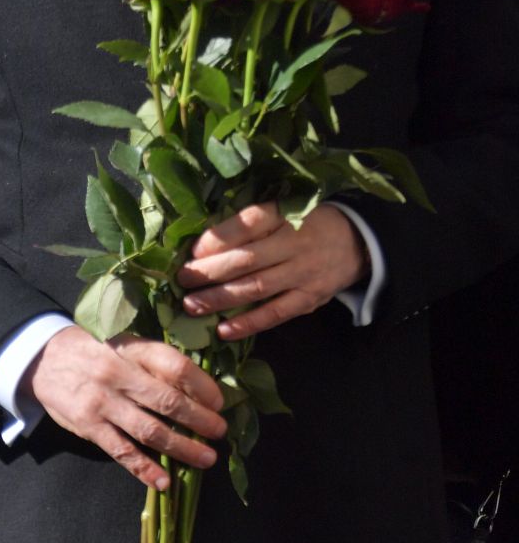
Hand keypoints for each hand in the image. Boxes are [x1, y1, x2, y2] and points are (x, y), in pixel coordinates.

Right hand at [22, 326, 225, 491]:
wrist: (45, 359)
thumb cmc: (95, 352)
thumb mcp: (125, 344)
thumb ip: (155, 362)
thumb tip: (197, 388)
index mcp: (132, 350)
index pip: (176, 367)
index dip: (202, 386)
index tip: (219, 401)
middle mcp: (119, 375)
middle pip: (168, 401)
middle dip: (200, 421)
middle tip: (220, 433)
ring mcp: (103, 403)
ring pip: (150, 431)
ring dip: (182, 448)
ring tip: (205, 459)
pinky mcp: (89, 427)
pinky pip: (122, 452)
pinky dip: (145, 470)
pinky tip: (164, 482)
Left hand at [176, 203, 366, 341]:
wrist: (359, 241)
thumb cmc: (309, 223)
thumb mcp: (286, 211)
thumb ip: (251, 224)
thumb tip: (204, 245)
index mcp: (287, 215)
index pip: (250, 223)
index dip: (219, 238)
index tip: (193, 251)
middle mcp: (295, 243)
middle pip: (247, 259)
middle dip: (210, 272)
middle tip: (183, 280)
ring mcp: (303, 273)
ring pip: (255, 288)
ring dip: (220, 299)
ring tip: (192, 305)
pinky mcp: (309, 299)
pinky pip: (275, 314)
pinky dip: (248, 323)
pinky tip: (223, 330)